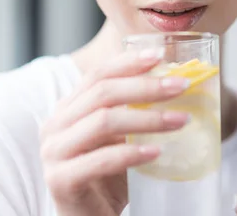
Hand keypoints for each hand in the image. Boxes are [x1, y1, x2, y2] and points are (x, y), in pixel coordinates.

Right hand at [40, 49, 189, 215]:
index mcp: (70, 108)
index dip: (128, 62)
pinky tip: (157, 152)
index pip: (98, 74)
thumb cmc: (109, 174)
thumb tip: (176, 83)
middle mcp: (56, 125)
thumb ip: (135, 110)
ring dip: (147, 118)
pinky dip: (131, 154)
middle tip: (182, 86)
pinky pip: (99, 161)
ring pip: (103, 122)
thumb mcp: (122, 136)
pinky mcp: (60, 181)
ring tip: (181, 120)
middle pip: (103, 93)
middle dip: (146, 86)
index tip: (160, 56)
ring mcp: (54, 153)